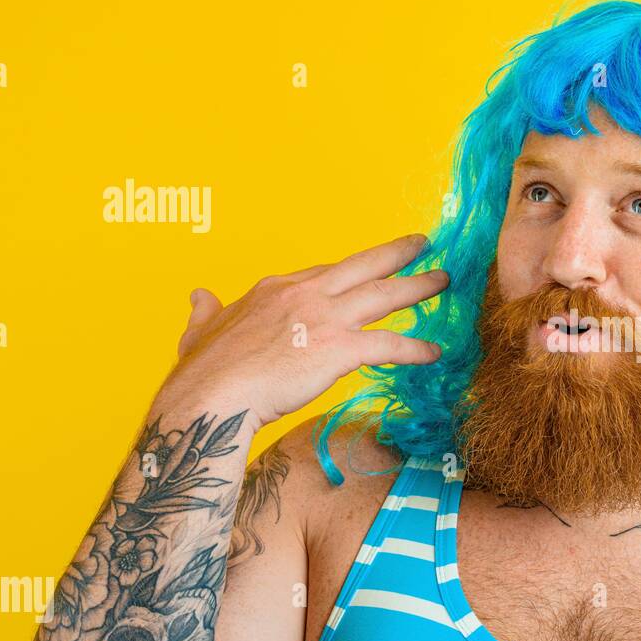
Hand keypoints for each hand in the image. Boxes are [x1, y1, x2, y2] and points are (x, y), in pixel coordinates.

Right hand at [161, 233, 447, 427]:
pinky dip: (415, 348)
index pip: (324, 272)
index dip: (351, 270)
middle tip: (423, 244)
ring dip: (418, 287)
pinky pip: (388, 345)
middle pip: (363, 266)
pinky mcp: (339, 350)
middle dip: (397, 253)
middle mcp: (306, 295)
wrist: (212, 397)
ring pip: (384, 295)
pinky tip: (434, 352)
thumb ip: (205, 311)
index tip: (369, 265)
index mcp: (277, 289)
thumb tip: (198, 295)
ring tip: (443, 281)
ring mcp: (325, 319)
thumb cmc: (203, 372)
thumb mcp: (199, 330)